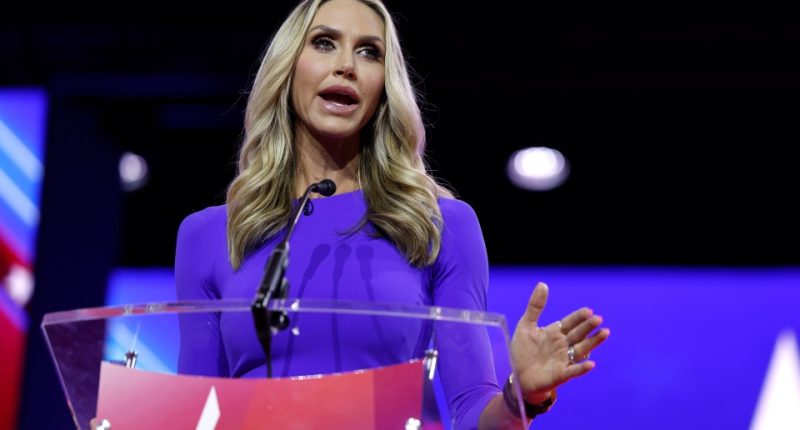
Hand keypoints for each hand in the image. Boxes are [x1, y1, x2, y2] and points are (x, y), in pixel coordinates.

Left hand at [510, 282, 609, 403]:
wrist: (518, 376)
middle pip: (578, 334)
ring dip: (593, 342)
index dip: (579, 317)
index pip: (570, 323)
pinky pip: (573, 371)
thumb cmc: (523, 351)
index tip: (589, 310)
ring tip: (605, 333)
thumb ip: (535, 307)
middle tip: (598, 319)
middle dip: (588, 327)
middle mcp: (562, 346)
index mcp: (555, 333)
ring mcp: (563, 360)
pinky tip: (591, 364)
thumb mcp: (526, 326)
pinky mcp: (560, 375)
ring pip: (581, 350)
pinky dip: (581, 368)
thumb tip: (543, 284)